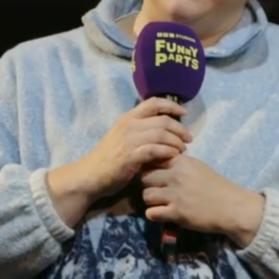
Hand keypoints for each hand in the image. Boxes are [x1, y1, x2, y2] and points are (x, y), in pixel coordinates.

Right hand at [46, 98, 191, 224]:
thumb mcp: (123, 137)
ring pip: (161, 134)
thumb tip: (164, 129)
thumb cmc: (108, 158)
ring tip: (183, 149)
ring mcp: (129, 139)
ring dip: (176, 141)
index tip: (184, 112)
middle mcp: (129, 124)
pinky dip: (167, 151)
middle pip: (163, 119)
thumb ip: (140, 130)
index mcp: (127, 117)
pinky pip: (155, 149)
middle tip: (188, 139)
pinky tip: (174, 156)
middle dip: (180, 128)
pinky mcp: (130, 155)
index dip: (172, 105)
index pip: (153, 102)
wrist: (90, 175)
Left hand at [140, 155, 264, 247]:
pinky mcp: (176, 213)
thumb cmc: (216, 186)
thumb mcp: (197, 167)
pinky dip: (154, 215)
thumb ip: (177, 164)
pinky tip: (163, 214)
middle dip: (148, 184)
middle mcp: (176, 176)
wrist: (232, 207)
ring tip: (161, 203)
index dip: (150, 167)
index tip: (156, 175)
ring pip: (145, 195)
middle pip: (144, 177)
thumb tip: (158, 162)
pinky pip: (151, 213)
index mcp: (181, 161)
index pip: (152, 159)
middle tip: (157, 190)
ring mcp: (175, 194)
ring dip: (151, 200)